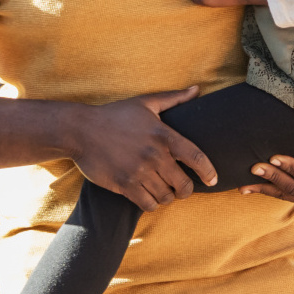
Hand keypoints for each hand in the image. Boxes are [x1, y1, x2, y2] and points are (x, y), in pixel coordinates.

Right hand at [67, 89, 218, 208]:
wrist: (80, 130)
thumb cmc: (114, 115)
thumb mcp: (145, 102)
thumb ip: (174, 98)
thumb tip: (196, 89)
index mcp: (163, 135)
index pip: (196, 157)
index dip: (208, 171)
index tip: (213, 179)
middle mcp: (154, 155)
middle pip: (183, 184)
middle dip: (186, 190)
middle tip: (182, 189)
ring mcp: (138, 172)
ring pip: (165, 196)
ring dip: (167, 196)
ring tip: (164, 191)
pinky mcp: (124, 185)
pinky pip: (147, 204)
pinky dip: (152, 203)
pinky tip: (149, 197)